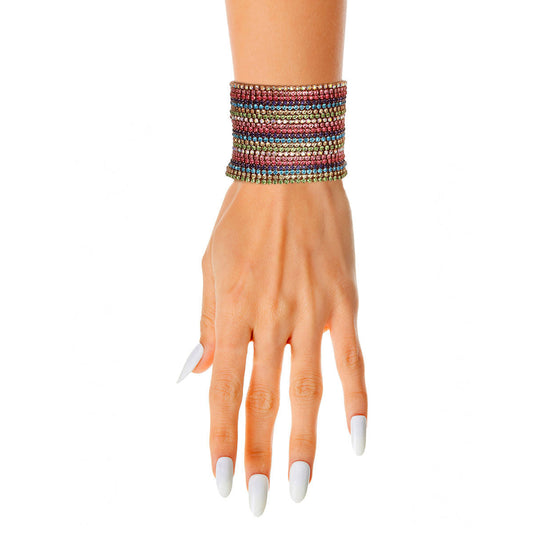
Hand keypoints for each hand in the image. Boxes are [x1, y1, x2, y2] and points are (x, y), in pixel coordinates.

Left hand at [178, 180, 366, 514]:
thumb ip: (206, 323)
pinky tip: (355, 439)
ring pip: (305, 388)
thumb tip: (194, 371)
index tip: (219, 480)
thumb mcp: (210, 266)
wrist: (287, 172)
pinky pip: (350, 358)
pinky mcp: (342, 300)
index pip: (223, 389)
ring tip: (297, 487)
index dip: (220, 437)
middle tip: (254, 502)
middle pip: (261, 398)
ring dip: (300, 441)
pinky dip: (355, 399)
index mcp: (230, 309)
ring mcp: (309, 310)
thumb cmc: (241, 219)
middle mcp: (268, 317)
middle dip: (255, 453)